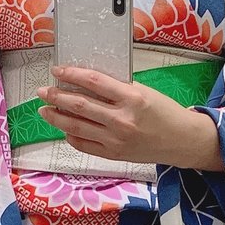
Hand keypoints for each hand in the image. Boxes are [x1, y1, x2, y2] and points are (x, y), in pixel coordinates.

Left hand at [36, 67, 223, 170]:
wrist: (181, 141)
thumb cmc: (164, 113)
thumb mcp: (144, 92)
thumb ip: (117, 88)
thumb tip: (86, 82)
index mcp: (132, 98)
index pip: (93, 82)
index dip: (71, 75)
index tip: (58, 71)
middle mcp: (122, 120)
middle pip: (79, 105)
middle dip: (56, 96)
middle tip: (43, 91)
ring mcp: (116, 139)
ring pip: (77, 126)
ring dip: (57, 117)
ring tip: (44, 110)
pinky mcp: (114, 154)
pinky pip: (85, 144)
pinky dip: (71, 135)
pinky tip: (64, 127)